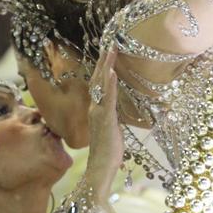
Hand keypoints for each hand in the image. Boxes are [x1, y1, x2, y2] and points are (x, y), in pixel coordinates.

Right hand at [86, 47, 122, 199]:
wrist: (100, 168)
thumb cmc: (107, 154)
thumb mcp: (112, 131)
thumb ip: (113, 120)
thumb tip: (118, 115)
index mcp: (96, 110)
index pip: (99, 85)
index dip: (102, 68)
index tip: (107, 53)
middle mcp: (94, 108)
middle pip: (98, 80)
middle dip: (104, 61)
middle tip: (109, 43)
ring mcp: (99, 113)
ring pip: (102, 85)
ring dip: (107, 66)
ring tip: (111, 49)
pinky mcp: (105, 120)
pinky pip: (108, 98)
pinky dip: (110, 84)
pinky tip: (112, 72)